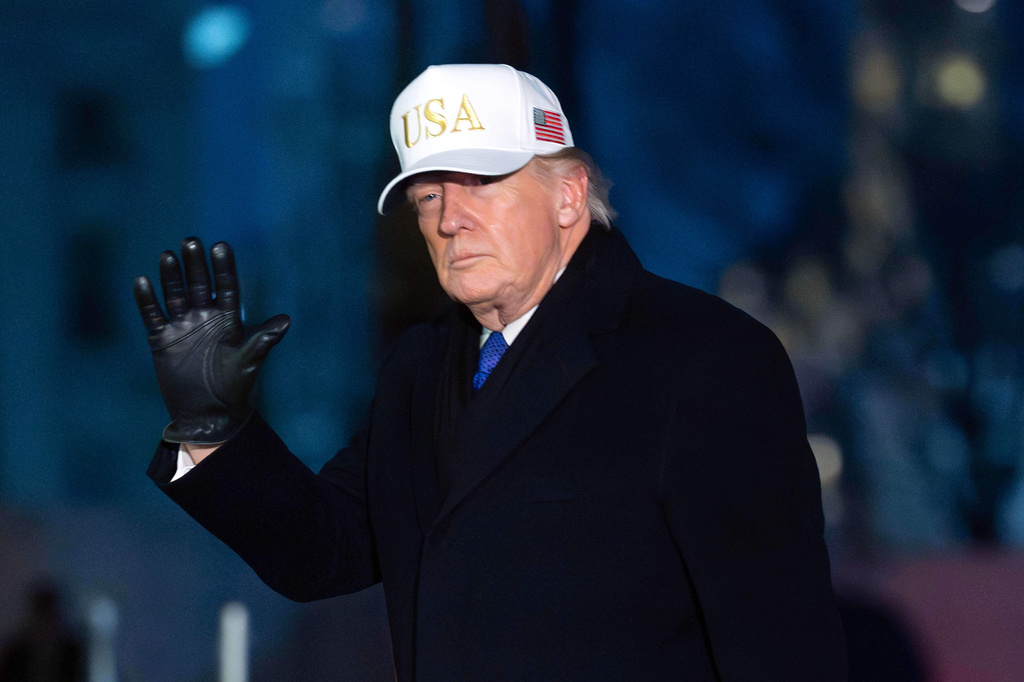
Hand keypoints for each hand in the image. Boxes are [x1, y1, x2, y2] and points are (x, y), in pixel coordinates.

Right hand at [133, 237, 289, 442]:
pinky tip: (143, 281)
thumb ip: (263, 339)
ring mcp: (182, 326)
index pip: (225, 287)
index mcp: (227, 319)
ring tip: (168, 256)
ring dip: (171, 276)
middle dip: (195, 264)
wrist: (208, 413)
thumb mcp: (249, 361)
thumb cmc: (234, 387)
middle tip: (191, 241)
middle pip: (198, 284)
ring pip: (174, 294)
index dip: (223, 268)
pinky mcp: (161, 339)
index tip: (220, 246)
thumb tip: (285, 320)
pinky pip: (153, 315)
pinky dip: (147, 300)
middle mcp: (204, 317)